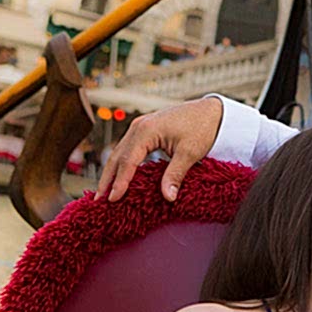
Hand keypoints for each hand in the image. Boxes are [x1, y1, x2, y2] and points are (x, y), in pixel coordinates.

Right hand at [96, 96, 221, 202]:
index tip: (113, 200)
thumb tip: (168, 197)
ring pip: (120, 153)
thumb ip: (176, 174)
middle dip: (107, 179)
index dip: (120, 182)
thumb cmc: (202, 127)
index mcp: (146, 130)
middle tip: (98, 200)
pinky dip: (122, 164)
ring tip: (104, 193)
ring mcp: (140, 127)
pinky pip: (129, 149)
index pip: (128, 161)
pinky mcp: (145, 130)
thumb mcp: (190, 152)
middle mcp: (138, 127)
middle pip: (117, 156)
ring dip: (112, 173)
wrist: (212, 111)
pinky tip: (119, 178)